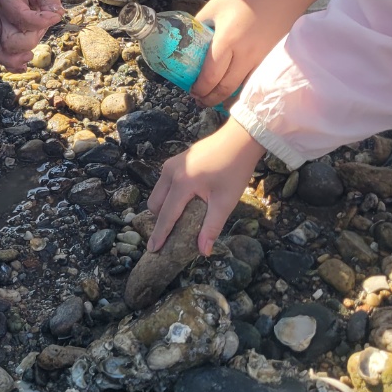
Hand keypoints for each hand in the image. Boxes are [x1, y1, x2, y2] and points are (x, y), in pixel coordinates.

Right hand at [0, 0, 63, 69]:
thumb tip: (56, 15)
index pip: (22, 18)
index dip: (42, 21)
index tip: (57, 14)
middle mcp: (3, 14)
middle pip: (9, 40)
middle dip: (29, 42)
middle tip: (42, 31)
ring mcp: (4, 25)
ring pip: (3, 50)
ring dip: (17, 57)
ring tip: (30, 57)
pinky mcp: (10, 32)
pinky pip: (5, 52)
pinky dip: (12, 62)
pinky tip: (24, 64)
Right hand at [147, 118, 265, 254]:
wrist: (238, 140)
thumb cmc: (234, 170)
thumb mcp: (225, 202)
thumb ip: (211, 227)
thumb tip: (203, 251)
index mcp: (182, 183)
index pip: (167, 215)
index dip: (160, 234)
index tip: (152, 250)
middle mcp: (170, 173)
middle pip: (156, 204)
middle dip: (161, 220)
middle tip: (174, 233)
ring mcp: (171, 164)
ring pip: (158, 192)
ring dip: (165, 207)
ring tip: (183, 217)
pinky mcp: (175, 160)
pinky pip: (164, 183)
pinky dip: (170, 195)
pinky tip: (187, 200)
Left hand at [191, 0, 325, 106]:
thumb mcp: (215, 6)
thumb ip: (200, 25)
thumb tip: (188, 40)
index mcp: (226, 41)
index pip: (210, 75)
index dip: (200, 88)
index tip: (192, 91)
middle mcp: (245, 55)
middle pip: (226, 88)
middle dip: (210, 98)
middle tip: (200, 100)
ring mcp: (261, 60)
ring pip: (242, 88)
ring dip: (226, 98)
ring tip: (214, 98)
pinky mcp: (272, 60)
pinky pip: (254, 80)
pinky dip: (242, 89)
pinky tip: (234, 89)